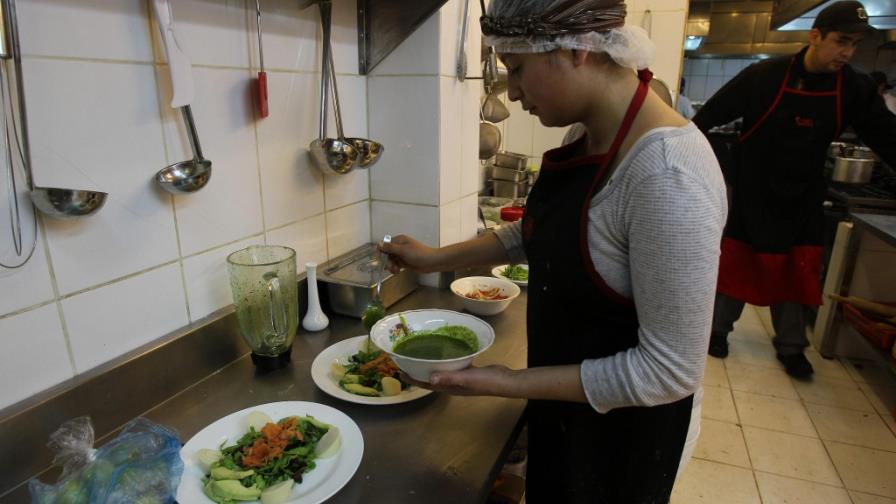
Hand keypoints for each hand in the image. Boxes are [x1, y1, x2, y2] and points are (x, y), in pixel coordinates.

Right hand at [378, 234, 439, 273]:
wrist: (431, 262)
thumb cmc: (418, 254)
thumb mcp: (402, 250)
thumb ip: (390, 247)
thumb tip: (378, 244)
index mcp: (399, 240)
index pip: (385, 244)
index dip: (380, 251)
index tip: (379, 259)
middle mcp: (399, 246)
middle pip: (387, 253)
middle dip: (387, 261)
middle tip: (390, 267)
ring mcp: (402, 254)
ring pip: (391, 260)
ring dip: (391, 266)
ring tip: (395, 270)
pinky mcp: (404, 262)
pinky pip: (396, 265)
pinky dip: (395, 268)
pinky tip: (397, 272)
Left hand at [402, 365, 516, 396]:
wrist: (504, 381)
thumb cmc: (485, 381)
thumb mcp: (466, 378)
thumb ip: (448, 377)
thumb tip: (428, 378)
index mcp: (448, 388)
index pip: (426, 384)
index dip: (413, 379)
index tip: (399, 371)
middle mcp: (451, 384)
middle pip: (430, 378)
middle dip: (418, 371)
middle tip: (407, 359)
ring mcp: (459, 379)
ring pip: (439, 372)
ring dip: (429, 365)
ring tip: (420, 354)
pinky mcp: (466, 372)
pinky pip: (450, 366)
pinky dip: (443, 361)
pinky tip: (443, 352)